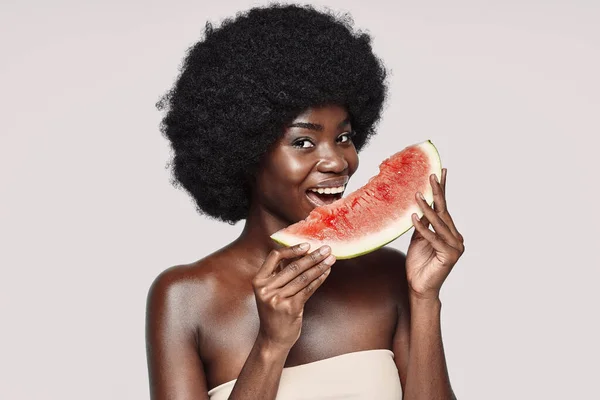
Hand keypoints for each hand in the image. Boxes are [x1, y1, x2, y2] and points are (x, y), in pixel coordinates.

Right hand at [252, 244, 334, 349]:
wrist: (273, 339)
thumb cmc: (274, 312)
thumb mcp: (271, 291)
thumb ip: (281, 273)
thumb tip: (301, 252)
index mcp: (258, 281)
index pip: (275, 257)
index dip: (292, 249)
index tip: (307, 245)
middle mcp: (265, 289)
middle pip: (293, 267)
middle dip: (312, 256)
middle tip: (326, 249)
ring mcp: (277, 299)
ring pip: (303, 277)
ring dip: (319, 267)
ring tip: (330, 259)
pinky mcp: (290, 308)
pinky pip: (308, 289)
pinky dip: (319, 280)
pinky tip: (326, 273)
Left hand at [405, 168, 464, 299]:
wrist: (419, 287)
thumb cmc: (419, 264)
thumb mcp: (419, 239)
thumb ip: (423, 224)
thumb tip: (420, 204)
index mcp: (450, 233)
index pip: (444, 208)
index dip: (441, 191)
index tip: (440, 172)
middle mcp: (456, 238)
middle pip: (444, 212)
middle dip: (437, 193)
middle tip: (432, 175)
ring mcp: (455, 247)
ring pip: (439, 223)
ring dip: (427, 208)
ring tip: (417, 194)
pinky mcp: (449, 255)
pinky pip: (433, 237)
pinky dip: (423, 227)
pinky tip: (414, 217)